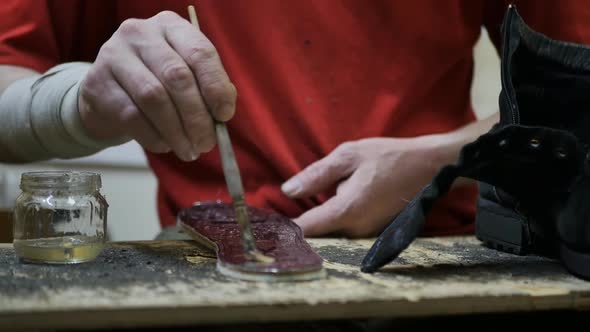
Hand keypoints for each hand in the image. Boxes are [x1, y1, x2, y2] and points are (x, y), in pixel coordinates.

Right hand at [78, 11, 235, 160]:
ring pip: (154, 98)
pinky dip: (155, 137)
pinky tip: (165, 145)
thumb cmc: (158, 82)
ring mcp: (115, 55)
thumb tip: (223, 113)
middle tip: (207, 143)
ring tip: (189, 150)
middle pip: (177, 77)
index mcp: (171, 26)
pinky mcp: (98, 83)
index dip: (216, 86)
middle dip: (197, 117)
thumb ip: (208, 88)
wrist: (108, 92)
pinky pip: (132, 116)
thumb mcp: (187, 76)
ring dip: (177, 132)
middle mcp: (141, 33)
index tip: (225, 115)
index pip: (200, 52)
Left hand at [282, 136, 456, 236]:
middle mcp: (356, 229)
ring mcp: (366, 232)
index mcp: (346, 210)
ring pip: (331, 231)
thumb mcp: (349, 156)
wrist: (431, 167)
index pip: (305, 228)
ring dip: (315, 221)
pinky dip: (331, 218)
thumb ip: (316, 175)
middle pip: (316, 234)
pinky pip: (344, 227)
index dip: (282, 228)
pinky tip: (325, 203)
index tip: (263, 227)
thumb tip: (288, 190)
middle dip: (296, 225)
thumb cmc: (390, 157)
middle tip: (271, 216)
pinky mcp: (373, 230)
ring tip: (294, 207)